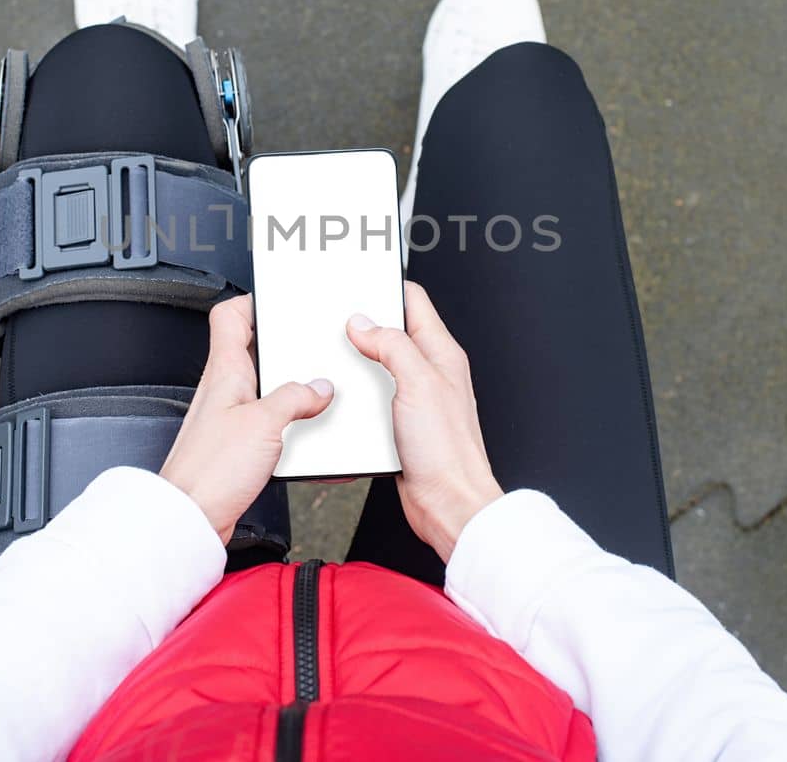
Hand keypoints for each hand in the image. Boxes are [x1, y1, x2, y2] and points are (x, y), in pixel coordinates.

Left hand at [160, 295, 333, 542]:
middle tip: (308, 346)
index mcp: (224, 371)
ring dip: (289, 387)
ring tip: (316, 389)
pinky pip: (267, 421)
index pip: (230, 316)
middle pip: (253, 350)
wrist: (192, 518)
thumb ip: (295, 398)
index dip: (254, 301)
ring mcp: (229, 417)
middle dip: (283, 347)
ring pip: (263, 387)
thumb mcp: (264, 423)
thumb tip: (319, 387)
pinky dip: (288, 420)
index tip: (280, 300)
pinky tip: (304, 431)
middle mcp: (223, 390)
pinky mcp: (236, 445)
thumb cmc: (209, 471)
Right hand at [346, 281, 503, 561]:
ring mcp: (415, 399)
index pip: (414, 301)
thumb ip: (392, 346)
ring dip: (358, 362)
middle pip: (392, 332)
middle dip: (364, 325)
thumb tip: (365, 323)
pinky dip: (357, 396)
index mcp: (441, 353)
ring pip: (379, 366)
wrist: (449, 504)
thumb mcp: (418, 383)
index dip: (385, 287)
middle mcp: (430, 373)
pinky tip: (345, 399)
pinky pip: (373, 399)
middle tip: (338, 322)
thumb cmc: (448, 451)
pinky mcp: (400, 424)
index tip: (358, 283)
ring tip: (337, 358)